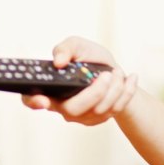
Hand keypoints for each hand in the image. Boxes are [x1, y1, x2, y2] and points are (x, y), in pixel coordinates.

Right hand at [21, 36, 138, 125]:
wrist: (111, 70)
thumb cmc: (88, 58)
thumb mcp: (77, 45)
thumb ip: (65, 49)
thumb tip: (59, 62)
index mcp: (50, 88)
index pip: (32, 100)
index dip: (34, 102)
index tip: (42, 101)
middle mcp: (62, 106)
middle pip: (73, 110)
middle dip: (93, 93)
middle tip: (105, 76)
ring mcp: (82, 116)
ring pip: (98, 110)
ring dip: (114, 88)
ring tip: (117, 71)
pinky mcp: (100, 118)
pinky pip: (116, 110)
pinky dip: (127, 92)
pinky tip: (131, 78)